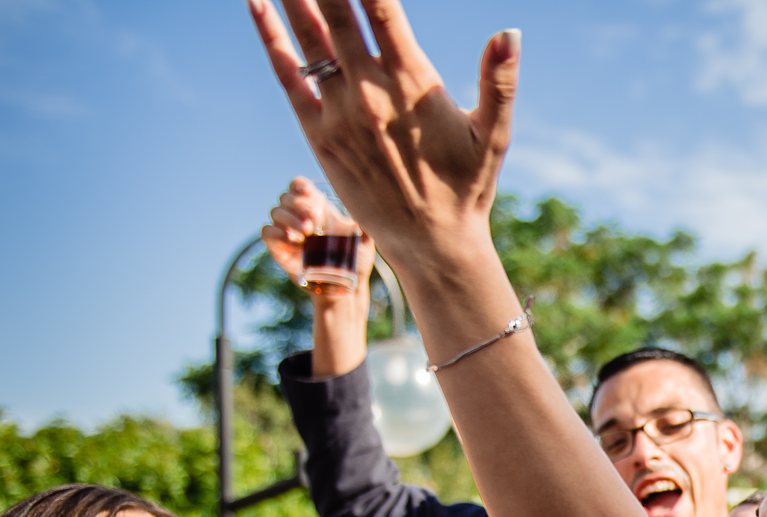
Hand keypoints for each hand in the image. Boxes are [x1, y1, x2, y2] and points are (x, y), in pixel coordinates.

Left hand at [246, 0, 519, 263]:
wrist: (432, 244)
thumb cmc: (468, 185)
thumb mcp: (494, 134)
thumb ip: (499, 82)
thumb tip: (510, 33)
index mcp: (413, 83)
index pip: (382, 9)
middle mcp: (370, 92)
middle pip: (337, 13)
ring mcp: (340, 113)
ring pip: (309, 37)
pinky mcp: (319, 134)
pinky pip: (288, 75)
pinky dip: (270, 37)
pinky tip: (256, 3)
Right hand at [261, 176, 372, 291]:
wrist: (347, 288)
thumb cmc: (356, 261)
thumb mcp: (366, 238)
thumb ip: (366, 221)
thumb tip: (371, 207)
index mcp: (317, 207)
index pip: (299, 186)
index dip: (299, 185)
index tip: (309, 192)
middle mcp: (299, 216)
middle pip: (286, 197)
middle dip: (299, 205)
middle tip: (314, 221)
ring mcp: (288, 232)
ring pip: (275, 212)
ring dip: (289, 218)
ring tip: (306, 232)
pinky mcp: (279, 249)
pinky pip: (267, 233)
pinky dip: (276, 233)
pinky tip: (293, 241)